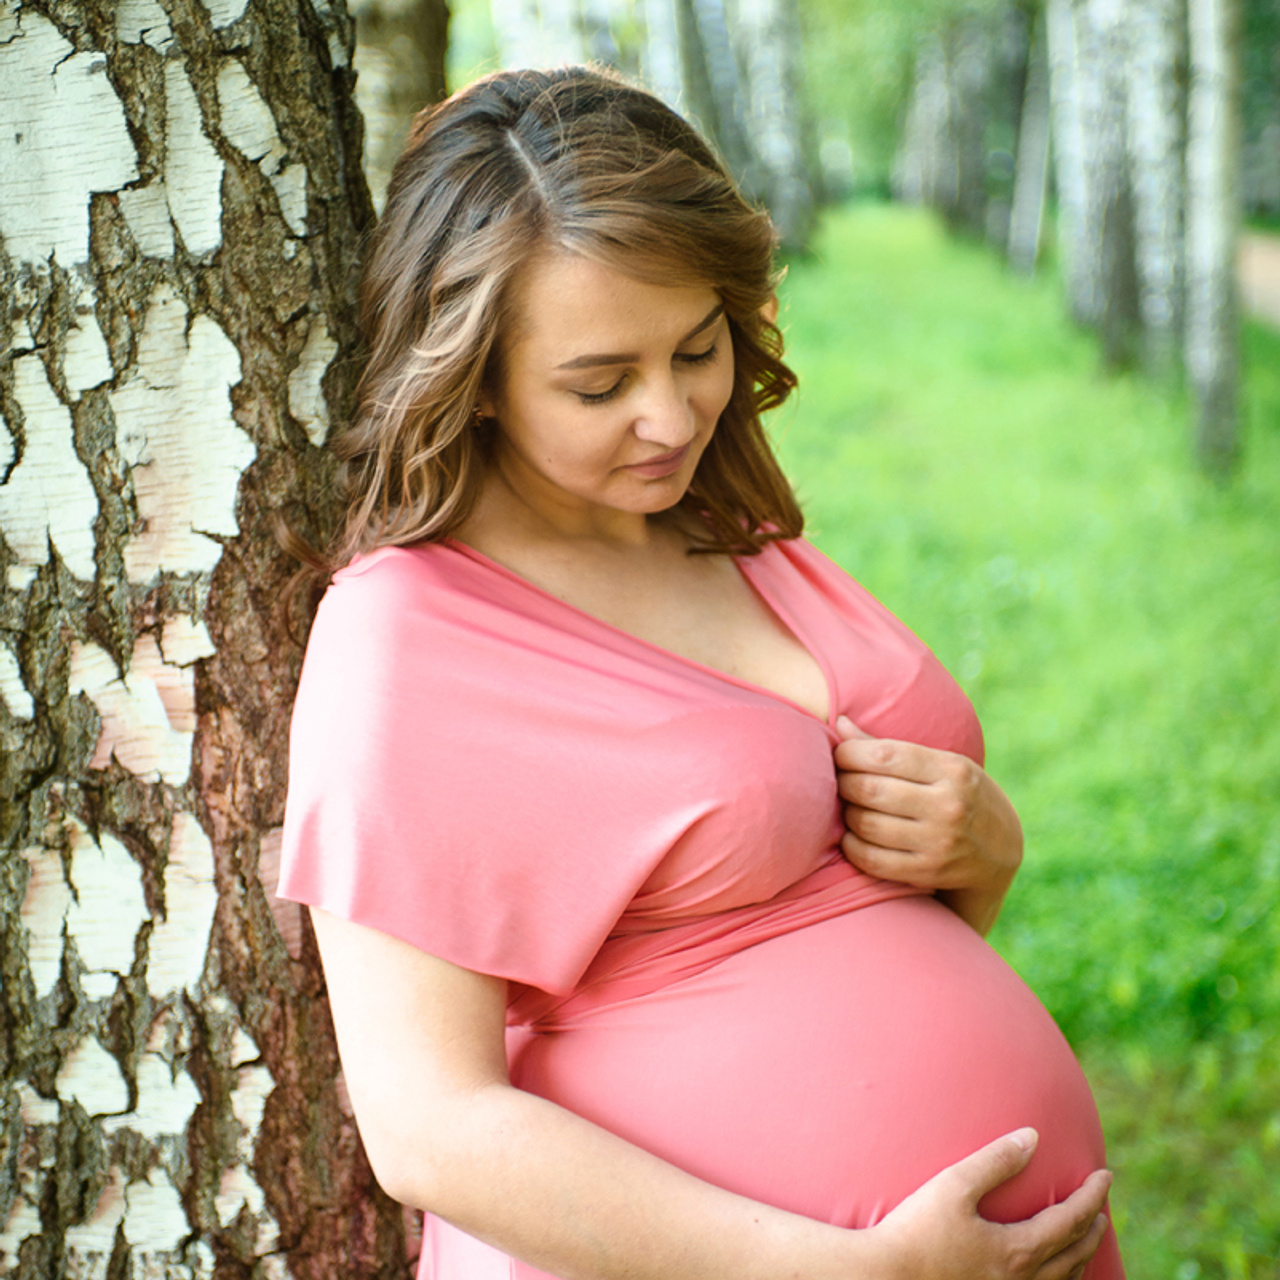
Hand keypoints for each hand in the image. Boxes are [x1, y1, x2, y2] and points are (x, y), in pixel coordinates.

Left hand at [833, 716, 1022, 932]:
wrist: (1000, 851)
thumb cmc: (961, 794)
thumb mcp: (942, 764)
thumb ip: (890, 748)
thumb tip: (841, 724)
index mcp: (952, 770)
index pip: (884, 755)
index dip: (850, 753)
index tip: (841, 755)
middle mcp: (948, 806)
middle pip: (869, 789)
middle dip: (843, 782)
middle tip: (839, 781)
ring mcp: (938, 842)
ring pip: (866, 824)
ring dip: (846, 813)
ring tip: (848, 806)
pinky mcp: (927, 871)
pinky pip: (871, 859)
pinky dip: (851, 845)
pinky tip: (852, 835)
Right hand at [867, 1129, 1112, 1279]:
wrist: (885, 1278)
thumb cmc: (915, 1231)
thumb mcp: (953, 1185)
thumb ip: (995, 1161)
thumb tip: (1032, 1137)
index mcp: (1018, 1249)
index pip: (1070, 1219)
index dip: (1092, 1195)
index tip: (1105, 1175)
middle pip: (1075, 1254)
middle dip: (1093, 1228)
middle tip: (1102, 1209)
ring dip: (1082, 1258)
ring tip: (1084, 1241)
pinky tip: (1049, 1273)